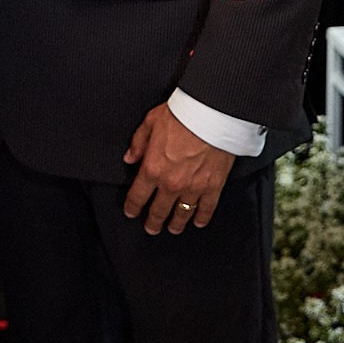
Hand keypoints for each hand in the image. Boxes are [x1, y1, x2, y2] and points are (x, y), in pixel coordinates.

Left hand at [122, 102, 234, 234]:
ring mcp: (193, 188)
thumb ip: (138, 142)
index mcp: (153, 168)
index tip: (131, 212)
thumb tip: (130, 157)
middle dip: (153, 222)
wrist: (211, 114)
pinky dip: (202, 218)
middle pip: (159, 211)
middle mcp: (171, 183)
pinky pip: (207, 209)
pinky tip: (198, 222)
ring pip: (182, 214)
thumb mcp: (151, 122)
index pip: (137, 196)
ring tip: (173, 228)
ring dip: (176, 224)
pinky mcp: (213, 186)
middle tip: (151, 228)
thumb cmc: (182, 115)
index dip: (132, 207)